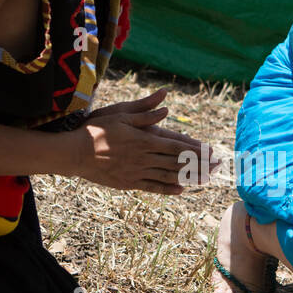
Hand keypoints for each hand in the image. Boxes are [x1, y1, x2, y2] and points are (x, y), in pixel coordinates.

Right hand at [73, 91, 205, 193]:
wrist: (75, 153)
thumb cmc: (97, 129)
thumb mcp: (121, 113)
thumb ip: (145, 110)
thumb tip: (165, 103)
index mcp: (145, 139)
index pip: (177, 145)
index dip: (197, 149)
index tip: (211, 151)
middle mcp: (145, 158)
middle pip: (178, 162)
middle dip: (200, 164)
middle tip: (217, 166)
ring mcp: (138, 172)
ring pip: (169, 176)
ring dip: (190, 177)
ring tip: (206, 178)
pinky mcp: (129, 183)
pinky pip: (154, 187)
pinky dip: (169, 188)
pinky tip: (181, 189)